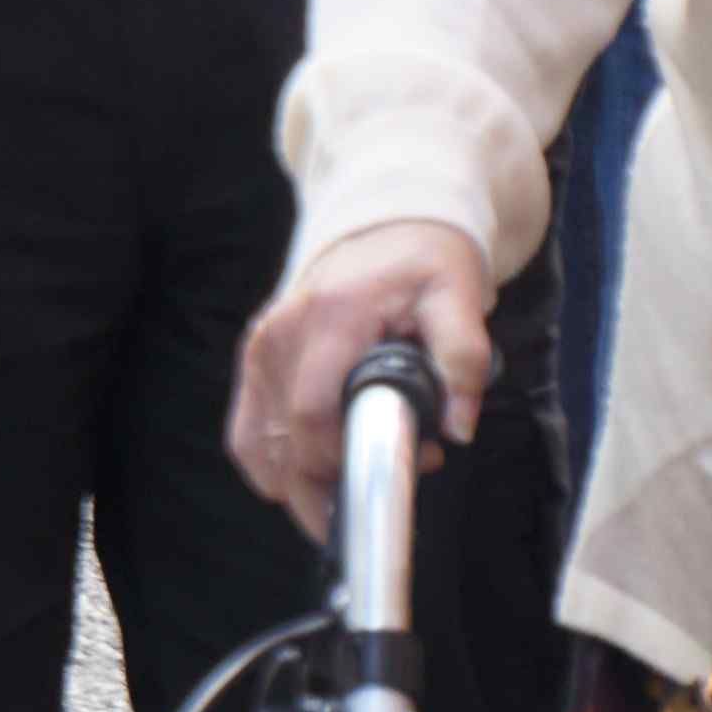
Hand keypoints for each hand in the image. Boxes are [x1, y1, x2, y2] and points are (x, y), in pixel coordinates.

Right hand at [229, 218, 492, 544]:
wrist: (387, 231)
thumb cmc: (421, 263)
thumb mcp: (458, 296)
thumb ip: (463, 358)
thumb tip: (458, 425)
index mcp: (329, 316)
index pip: (312, 413)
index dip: (347, 458)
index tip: (404, 463)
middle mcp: (282, 333)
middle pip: (282, 442)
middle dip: (335, 480)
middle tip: (396, 471)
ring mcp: (261, 349)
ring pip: (260, 449)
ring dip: (308, 480)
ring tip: (366, 465)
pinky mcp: (255, 362)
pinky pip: (249, 437)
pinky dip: (280, 466)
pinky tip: (324, 467)